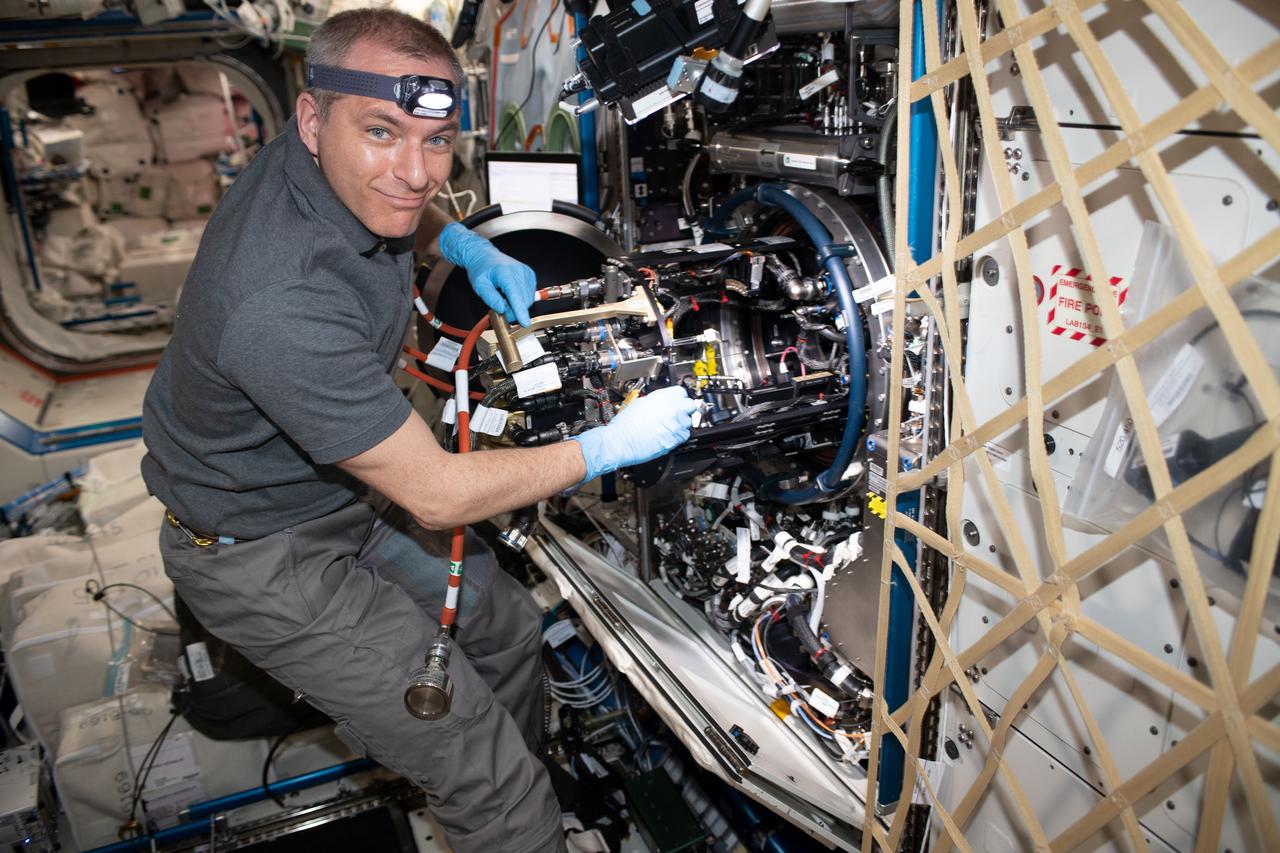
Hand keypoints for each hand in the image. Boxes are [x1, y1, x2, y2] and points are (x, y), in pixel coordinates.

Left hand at [438, 222, 535, 325]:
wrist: (485, 255)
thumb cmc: (481, 268)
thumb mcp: (479, 285)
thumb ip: (491, 298)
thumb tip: (502, 309)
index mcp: (506, 274)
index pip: (516, 297)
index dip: (520, 312)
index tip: (525, 322)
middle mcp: (519, 272)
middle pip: (523, 301)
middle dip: (513, 310)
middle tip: (500, 306)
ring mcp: (526, 273)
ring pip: (528, 299)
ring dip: (517, 304)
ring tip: (504, 297)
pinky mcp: (530, 275)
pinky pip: (530, 294)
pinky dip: (521, 298)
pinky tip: (511, 293)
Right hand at [571, 387, 698, 481]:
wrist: (621, 441)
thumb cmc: (626, 424)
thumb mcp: (641, 403)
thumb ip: (657, 402)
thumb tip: (662, 404)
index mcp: (663, 396)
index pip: (682, 392)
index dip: (679, 398)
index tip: (677, 402)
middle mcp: (673, 408)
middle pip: (690, 405)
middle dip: (685, 409)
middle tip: (677, 414)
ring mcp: (676, 423)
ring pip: (688, 421)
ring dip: (681, 423)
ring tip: (669, 427)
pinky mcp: (677, 438)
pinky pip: (685, 435)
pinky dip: (680, 435)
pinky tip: (668, 435)